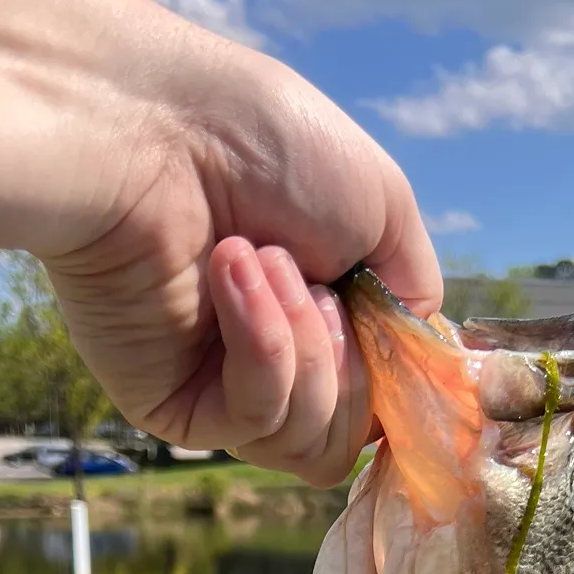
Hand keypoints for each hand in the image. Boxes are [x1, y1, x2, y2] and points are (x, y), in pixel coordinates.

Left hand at [43, 31, 441, 486]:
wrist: (154, 127)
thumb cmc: (262, 143)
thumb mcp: (383, 206)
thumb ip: (414, 294)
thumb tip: (419, 361)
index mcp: (325, 319)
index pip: (384, 401)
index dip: (402, 383)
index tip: (405, 342)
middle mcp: (276, 364)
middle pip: (354, 438)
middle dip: (354, 360)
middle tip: (318, 278)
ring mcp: (224, 393)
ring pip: (314, 446)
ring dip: (310, 346)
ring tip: (265, 258)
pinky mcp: (175, 411)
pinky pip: (256, 418)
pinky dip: (263, 342)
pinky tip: (232, 270)